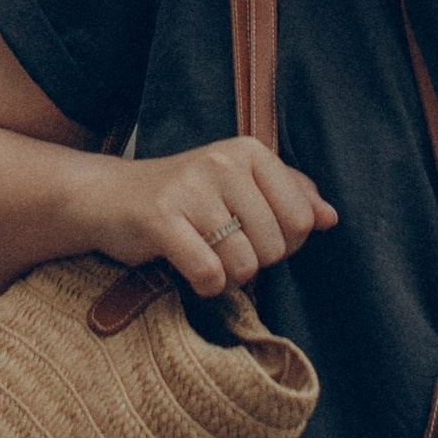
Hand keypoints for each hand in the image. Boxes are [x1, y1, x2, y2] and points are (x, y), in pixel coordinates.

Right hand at [92, 134, 337, 299]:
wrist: (108, 197)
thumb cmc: (184, 196)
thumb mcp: (238, 185)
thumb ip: (289, 194)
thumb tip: (330, 217)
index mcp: (249, 151)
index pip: (301, 219)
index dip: (285, 243)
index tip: (254, 236)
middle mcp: (222, 163)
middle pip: (275, 246)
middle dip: (254, 261)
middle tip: (223, 247)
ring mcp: (190, 189)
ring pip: (245, 264)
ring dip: (229, 276)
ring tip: (207, 257)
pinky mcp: (160, 218)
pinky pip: (209, 273)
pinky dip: (206, 285)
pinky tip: (192, 271)